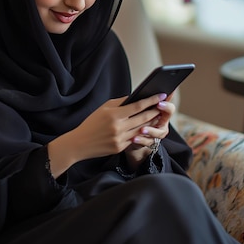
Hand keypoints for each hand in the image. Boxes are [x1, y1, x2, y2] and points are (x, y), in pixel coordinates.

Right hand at [47, 94, 167, 177]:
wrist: (80, 143)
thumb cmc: (92, 123)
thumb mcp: (103, 108)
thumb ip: (120, 103)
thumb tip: (136, 97)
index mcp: (114, 115)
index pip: (137, 106)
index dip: (151, 100)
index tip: (161, 94)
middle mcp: (118, 127)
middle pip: (143, 118)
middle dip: (155, 111)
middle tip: (164, 105)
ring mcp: (120, 139)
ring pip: (142, 130)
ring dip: (152, 123)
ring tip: (159, 116)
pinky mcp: (120, 148)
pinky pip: (135, 139)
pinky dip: (143, 133)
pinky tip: (149, 128)